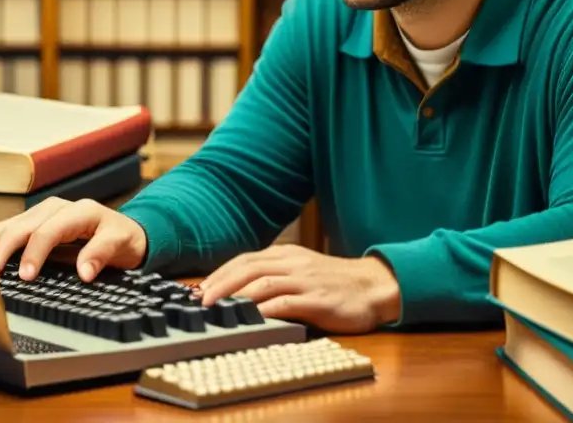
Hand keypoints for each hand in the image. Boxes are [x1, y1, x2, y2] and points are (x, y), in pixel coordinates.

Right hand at [0, 197, 147, 281]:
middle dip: (5, 248)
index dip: (33, 253)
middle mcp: (58, 208)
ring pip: (12, 224)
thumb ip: (102, 254)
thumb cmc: (123, 238)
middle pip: (24, 225)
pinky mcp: (36, 220)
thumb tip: (84, 272)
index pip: (48, 231)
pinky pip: (10, 227)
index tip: (26, 276)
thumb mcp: (121, 244)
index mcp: (78, 211)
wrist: (128, 231)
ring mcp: (44, 213)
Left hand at [196, 244, 400, 332]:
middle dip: (220, 283)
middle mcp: (293, 263)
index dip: (220, 273)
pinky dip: (265, 309)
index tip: (199, 289)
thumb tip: (239, 290)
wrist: (373, 286)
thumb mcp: (301, 271)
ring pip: (263, 282)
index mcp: (286, 255)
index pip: (245, 260)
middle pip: (248, 268)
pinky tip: (251, 318)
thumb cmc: (334, 282)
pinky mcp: (317, 300)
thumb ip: (274, 276)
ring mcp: (305, 280)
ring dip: (236, 295)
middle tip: (200, 300)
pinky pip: (286, 302)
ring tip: (217, 308)